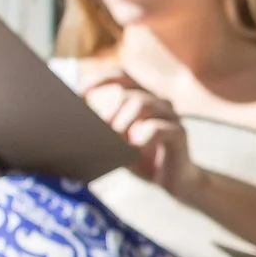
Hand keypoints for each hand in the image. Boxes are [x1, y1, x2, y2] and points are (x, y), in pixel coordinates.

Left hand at [84, 75, 193, 196]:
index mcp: (142, 96)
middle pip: (126, 92)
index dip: (100, 80)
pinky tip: (134, 149)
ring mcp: (170, 116)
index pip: (120, 76)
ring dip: (121, 123)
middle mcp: (157, 101)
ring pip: (141, 104)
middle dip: (106, 111)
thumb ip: (102, 129)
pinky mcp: (179, 133)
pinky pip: (158, 128)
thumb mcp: (117, 143)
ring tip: (114, 141)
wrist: (173, 181)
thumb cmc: (140, 159)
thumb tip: (76, 122)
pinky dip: (141, 137)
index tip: (82, 93)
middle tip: (97, 131)